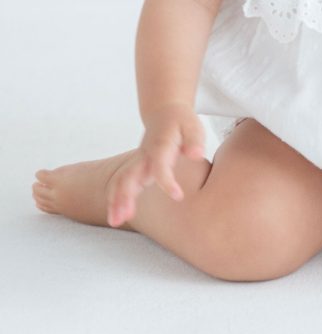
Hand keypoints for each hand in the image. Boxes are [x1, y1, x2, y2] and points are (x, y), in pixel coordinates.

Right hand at [106, 103, 205, 227]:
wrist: (165, 112)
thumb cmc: (181, 122)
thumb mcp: (193, 127)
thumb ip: (194, 141)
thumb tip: (196, 154)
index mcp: (160, 146)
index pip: (160, 165)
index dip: (167, 181)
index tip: (178, 196)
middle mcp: (145, 155)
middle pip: (130, 174)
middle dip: (125, 195)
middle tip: (124, 217)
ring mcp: (138, 162)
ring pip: (121, 180)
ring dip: (116, 200)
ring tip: (115, 221)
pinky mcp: (136, 168)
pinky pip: (120, 183)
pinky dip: (115, 199)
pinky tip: (117, 217)